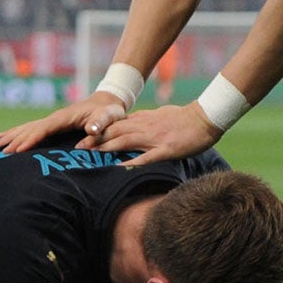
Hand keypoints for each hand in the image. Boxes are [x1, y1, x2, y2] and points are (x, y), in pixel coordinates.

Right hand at [0, 90, 127, 154]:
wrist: (108, 102)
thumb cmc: (109, 112)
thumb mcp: (109, 116)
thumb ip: (100, 123)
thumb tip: (90, 130)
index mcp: (63, 118)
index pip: (43, 129)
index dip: (30, 140)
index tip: (17, 150)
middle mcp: (54, 118)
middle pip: (29, 129)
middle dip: (13, 140)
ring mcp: (52, 121)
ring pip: (26, 129)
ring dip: (10, 137)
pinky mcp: (53, 125)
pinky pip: (31, 129)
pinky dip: (17, 134)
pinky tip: (6, 137)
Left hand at [91, 102, 222, 166]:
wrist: (204, 118)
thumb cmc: (183, 118)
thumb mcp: (159, 114)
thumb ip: (143, 120)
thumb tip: (129, 123)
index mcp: (143, 120)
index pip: (115, 125)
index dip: (97, 131)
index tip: (83, 138)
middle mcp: (144, 127)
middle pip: (115, 132)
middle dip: (95, 140)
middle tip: (77, 149)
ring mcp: (154, 138)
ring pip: (125, 142)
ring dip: (107, 148)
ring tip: (91, 156)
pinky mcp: (166, 149)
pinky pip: (147, 157)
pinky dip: (132, 162)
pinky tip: (120, 168)